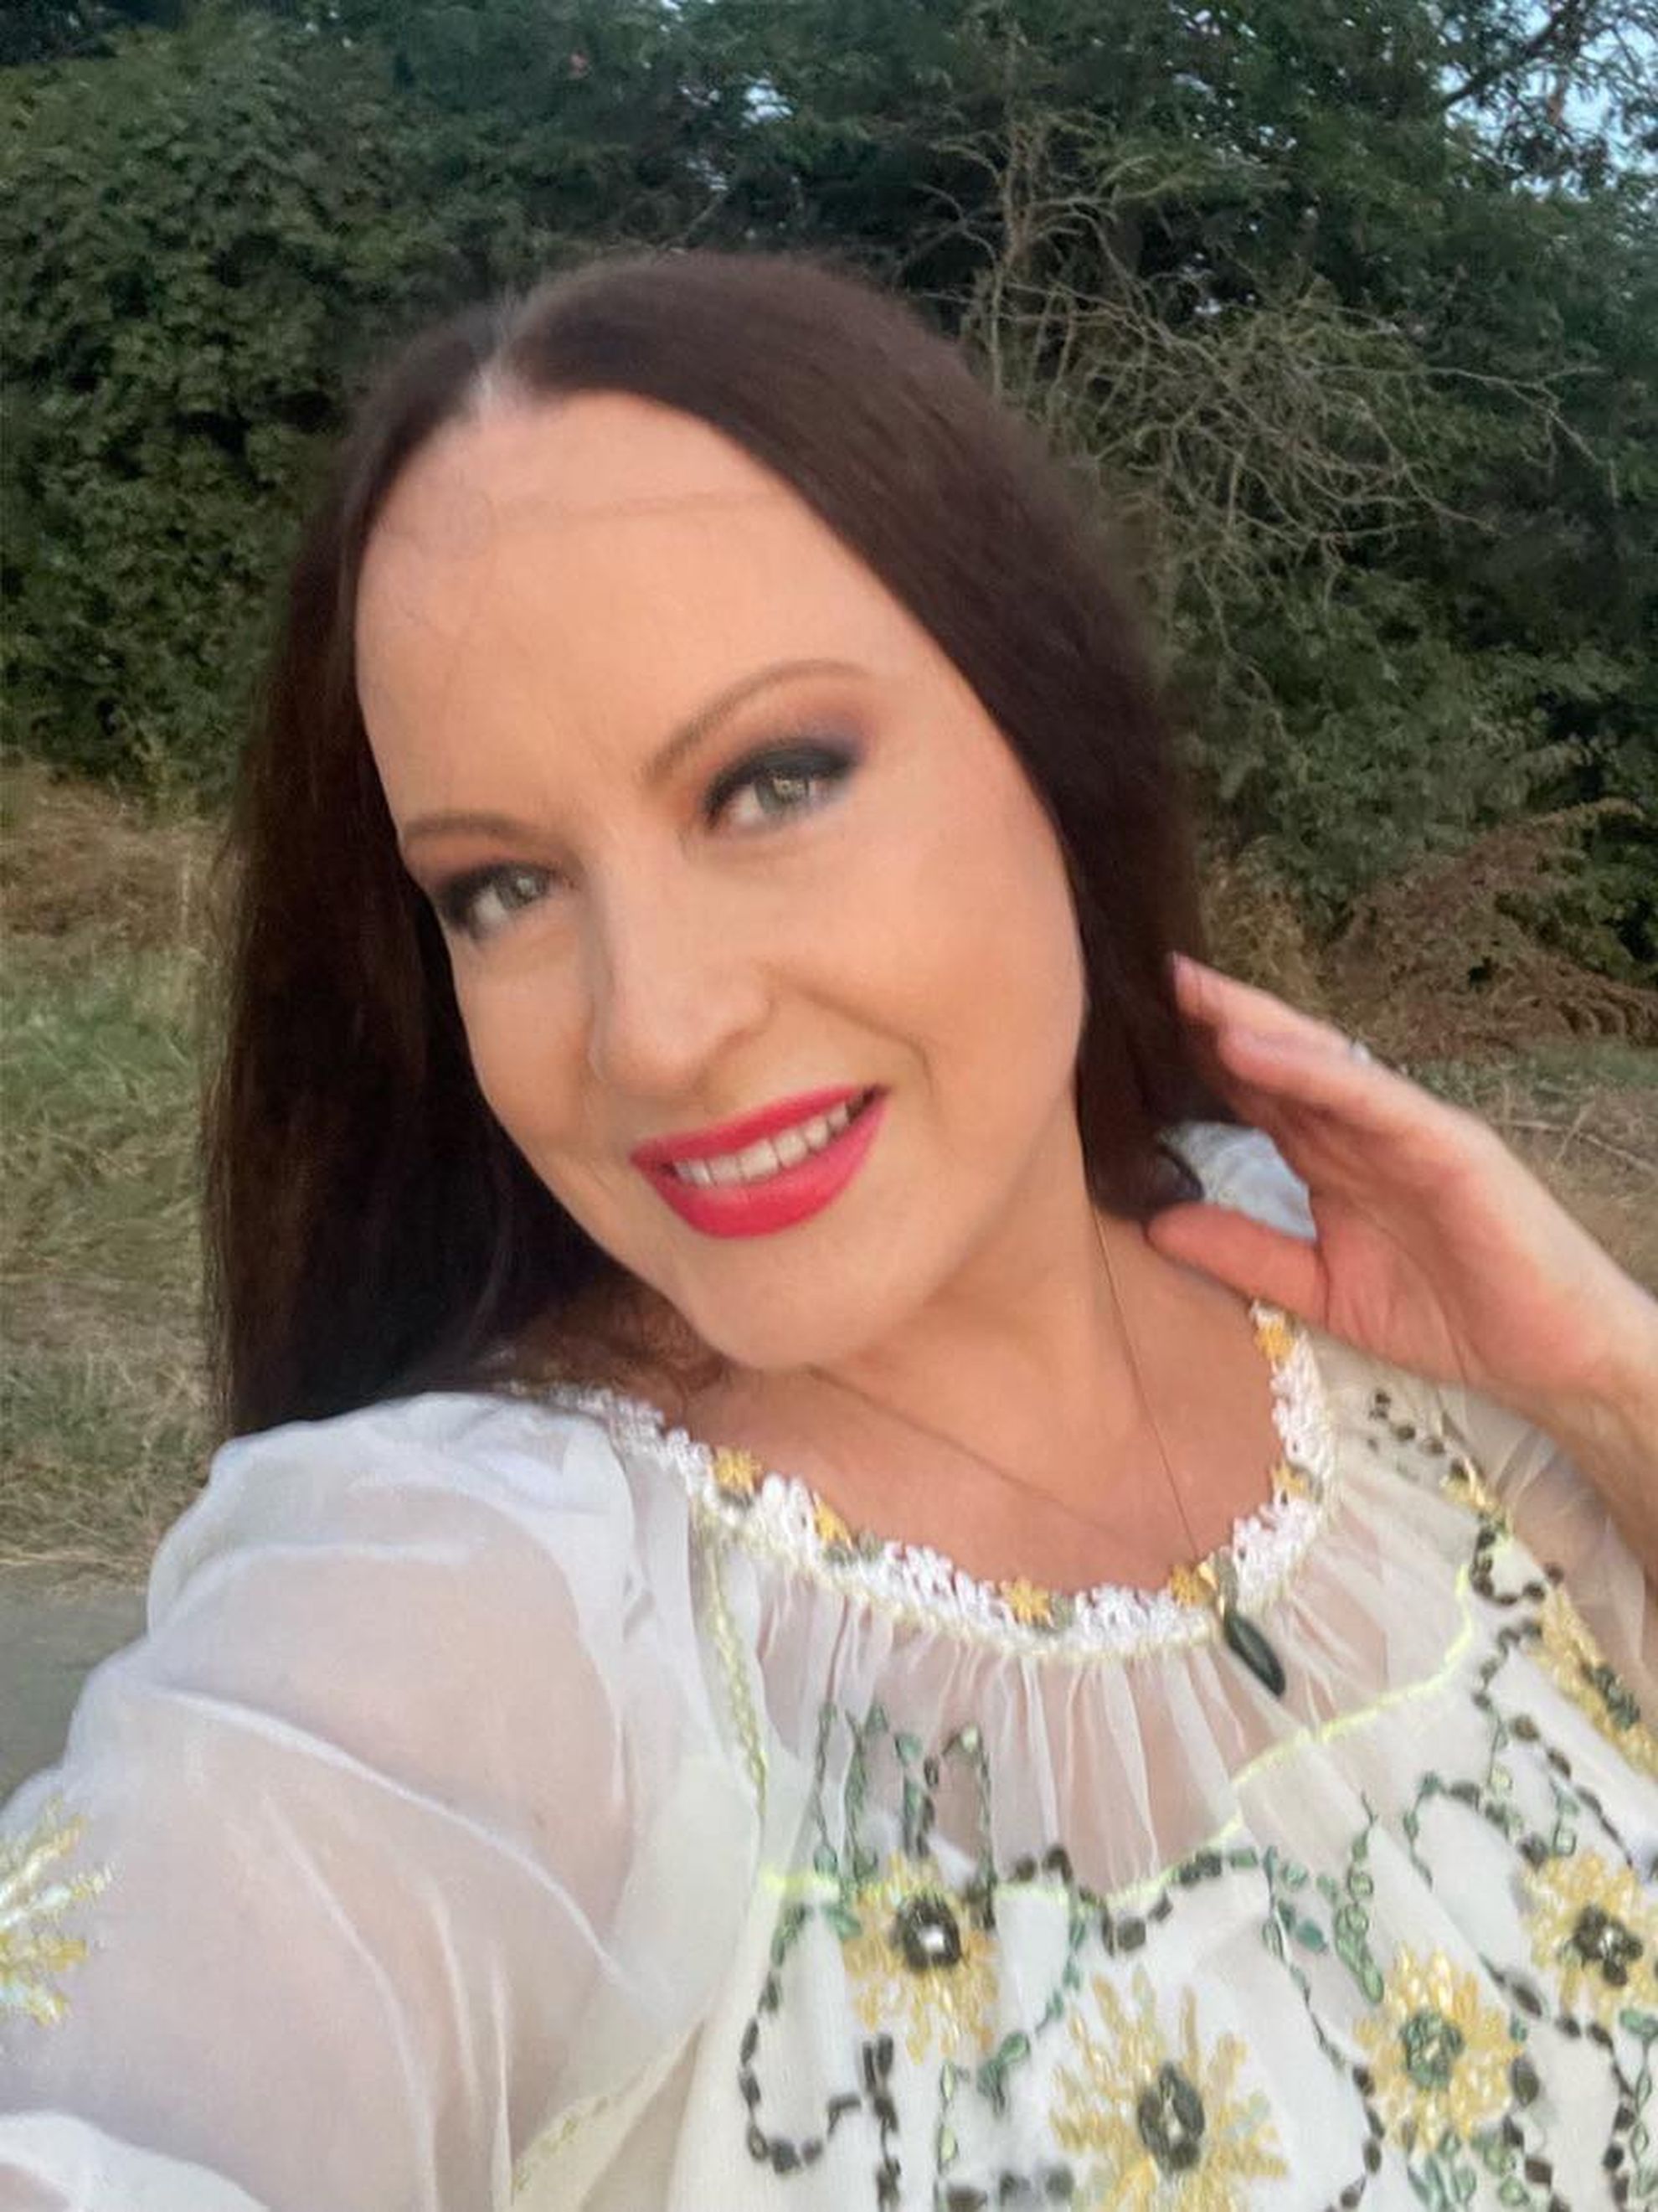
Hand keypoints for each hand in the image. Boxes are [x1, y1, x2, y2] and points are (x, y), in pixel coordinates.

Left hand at [1148, 956, 1657, 1445]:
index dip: (1196, 1061)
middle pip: (1278, 1061)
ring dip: (1250, 1024)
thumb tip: (1155, 1225)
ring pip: (1319, 1062)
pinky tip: (1250, 1047)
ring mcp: (1408, 1129)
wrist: (1551, 1359)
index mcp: (1334, 1160)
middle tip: (1146, 979)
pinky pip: (1370, 1097)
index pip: (1256, 1095)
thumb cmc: (1450, 1318)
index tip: (1129, 1031)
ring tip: (1185, 993)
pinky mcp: (1448, 1143)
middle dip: (1213, 1019)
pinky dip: (1309, 1069)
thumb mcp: (1320, 1290)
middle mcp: (1365, 1131)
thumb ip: (1245, 1254)